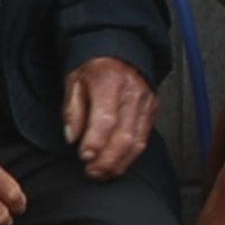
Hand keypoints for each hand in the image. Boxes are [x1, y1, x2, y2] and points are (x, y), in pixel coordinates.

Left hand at [67, 55, 159, 179]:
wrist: (119, 51)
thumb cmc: (93, 68)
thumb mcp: (74, 81)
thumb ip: (73, 110)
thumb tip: (72, 137)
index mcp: (110, 81)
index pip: (106, 118)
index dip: (96, 141)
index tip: (84, 156)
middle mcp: (132, 93)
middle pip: (124, 135)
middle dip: (107, 159)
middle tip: (92, 172)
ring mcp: (145, 103)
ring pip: (137, 141)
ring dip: (119, 163)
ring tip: (103, 173)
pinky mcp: (151, 111)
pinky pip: (144, 139)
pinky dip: (130, 156)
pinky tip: (117, 165)